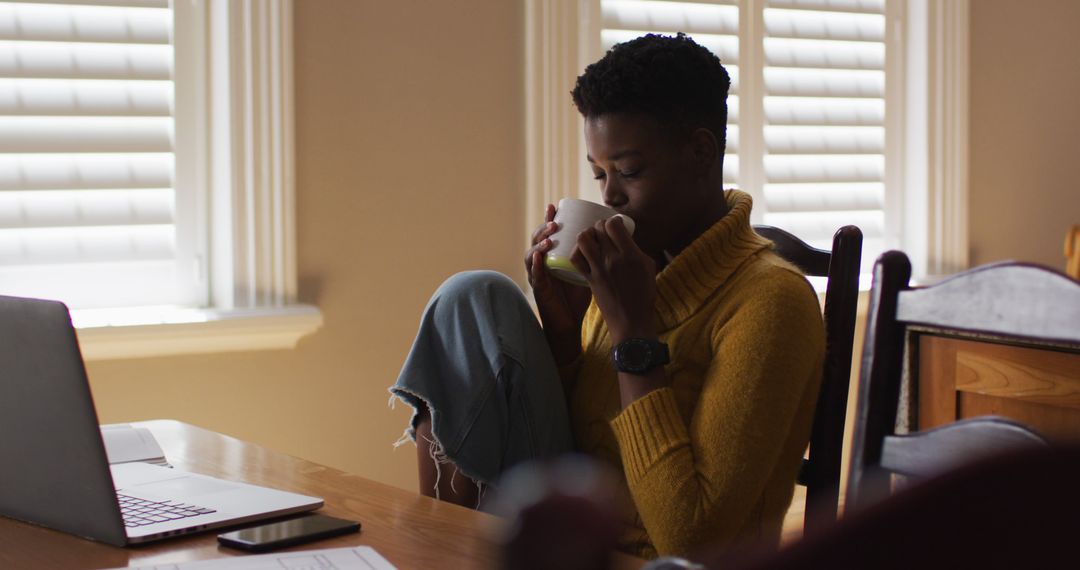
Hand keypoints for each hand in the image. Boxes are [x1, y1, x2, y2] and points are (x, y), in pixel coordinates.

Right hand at [525, 203, 592, 364]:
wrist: (569, 321)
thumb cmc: (578, 296)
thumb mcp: (587, 270)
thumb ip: (596, 255)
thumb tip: (619, 237)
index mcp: (553, 255)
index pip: (549, 233)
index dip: (549, 218)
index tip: (554, 205)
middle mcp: (542, 262)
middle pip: (537, 239)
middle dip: (543, 227)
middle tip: (554, 221)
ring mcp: (538, 275)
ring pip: (532, 254)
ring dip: (539, 244)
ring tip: (549, 239)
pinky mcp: (539, 289)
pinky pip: (534, 275)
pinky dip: (534, 266)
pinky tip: (538, 258)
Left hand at [571, 217, 657, 342]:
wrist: (631, 321)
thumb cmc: (644, 295)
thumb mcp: (648, 268)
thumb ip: (636, 250)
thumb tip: (625, 238)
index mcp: (631, 255)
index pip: (614, 225)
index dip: (613, 220)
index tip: (615, 224)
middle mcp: (613, 259)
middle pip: (598, 229)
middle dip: (599, 225)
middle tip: (602, 231)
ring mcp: (599, 269)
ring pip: (583, 239)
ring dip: (586, 234)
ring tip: (591, 239)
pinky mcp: (589, 279)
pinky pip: (576, 259)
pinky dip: (576, 251)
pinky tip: (582, 252)